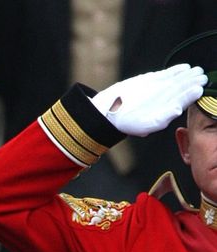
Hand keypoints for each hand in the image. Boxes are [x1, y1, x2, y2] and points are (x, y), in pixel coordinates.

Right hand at [91, 64, 205, 136]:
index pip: (182, 102)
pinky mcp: (152, 82)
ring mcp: (159, 91)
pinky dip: (176, 71)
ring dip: (188, 76)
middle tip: (202, 76)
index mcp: (165, 112)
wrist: (108, 111)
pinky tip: (184, 68)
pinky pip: (167, 75)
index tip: (199, 88)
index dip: (191, 94)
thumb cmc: (125, 122)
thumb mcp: (144, 124)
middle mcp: (164, 101)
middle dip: (193, 83)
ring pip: (177, 81)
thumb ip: (163, 118)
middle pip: (182, 90)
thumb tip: (178, 109)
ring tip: (197, 71)